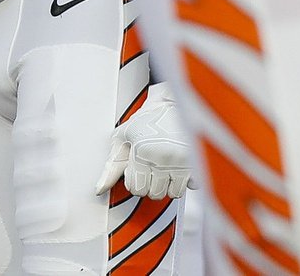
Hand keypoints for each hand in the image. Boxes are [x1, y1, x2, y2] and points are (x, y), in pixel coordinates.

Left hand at [95, 83, 193, 199]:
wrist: (172, 105)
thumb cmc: (144, 122)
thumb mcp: (122, 138)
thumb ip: (111, 166)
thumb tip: (99, 190)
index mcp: (142, 151)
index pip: (136, 189)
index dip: (135, 182)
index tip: (137, 170)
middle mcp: (163, 157)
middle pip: (155, 194)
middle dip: (151, 185)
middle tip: (151, 168)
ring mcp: (184, 160)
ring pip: (174, 193)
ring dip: (168, 185)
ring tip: (165, 168)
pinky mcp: (201, 161)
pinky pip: (193, 186)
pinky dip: (186, 180)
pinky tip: (180, 166)